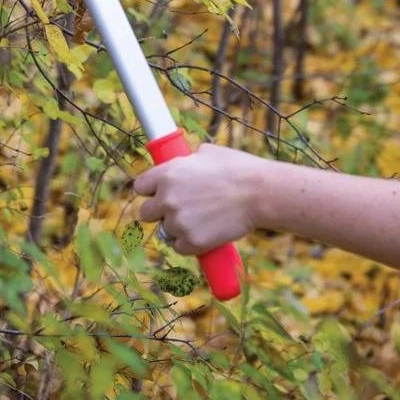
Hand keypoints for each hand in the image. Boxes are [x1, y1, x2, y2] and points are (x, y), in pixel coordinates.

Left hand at [132, 143, 263, 255]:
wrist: (259, 193)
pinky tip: (203, 233)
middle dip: (159, 212)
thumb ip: (187, 161)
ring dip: (176, 228)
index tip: (158, 193)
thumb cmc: (238, 168)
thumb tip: (184, 162)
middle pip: (145, 213)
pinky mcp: (191, 242)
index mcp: (167, 173)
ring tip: (198, 220)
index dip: (149, 191)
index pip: (139, 187)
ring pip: (164, 231)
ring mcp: (178, 222)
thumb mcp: (207, 153)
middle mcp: (167, 198)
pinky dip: (188, 243)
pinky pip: (179, 247)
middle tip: (178, 210)